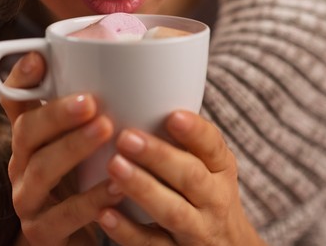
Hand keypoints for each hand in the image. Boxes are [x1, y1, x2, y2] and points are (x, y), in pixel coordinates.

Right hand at [0, 52, 123, 245]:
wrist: (85, 232)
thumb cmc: (92, 176)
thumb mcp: (92, 140)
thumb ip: (102, 110)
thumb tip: (140, 65)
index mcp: (33, 135)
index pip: (15, 101)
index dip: (22, 78)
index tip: (40, 57)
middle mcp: (23, 162)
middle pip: (26, 131)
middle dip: (56, 114)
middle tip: (90, 101)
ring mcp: (29, 198)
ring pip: (40, 170)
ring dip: (72, 148)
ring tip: (106, 130)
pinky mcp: (42, 230)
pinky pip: (61, 216)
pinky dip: (90, 200)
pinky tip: (117, 187)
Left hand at [97, 111, 266, 245]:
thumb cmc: (207, 196)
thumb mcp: (210, 167)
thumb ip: (186, 141)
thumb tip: (141, 94)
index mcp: (220, 168)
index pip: (213, 145)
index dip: (195, 131)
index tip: (172, 115)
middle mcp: (214, 198)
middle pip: (191, 177)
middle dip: (160, 157)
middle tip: (127, 137)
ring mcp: (197, 229)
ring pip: (173, 211)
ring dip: (143, 189)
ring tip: (115, 167)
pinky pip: (152, 245)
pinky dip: (128, 232)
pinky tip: (105, 214)